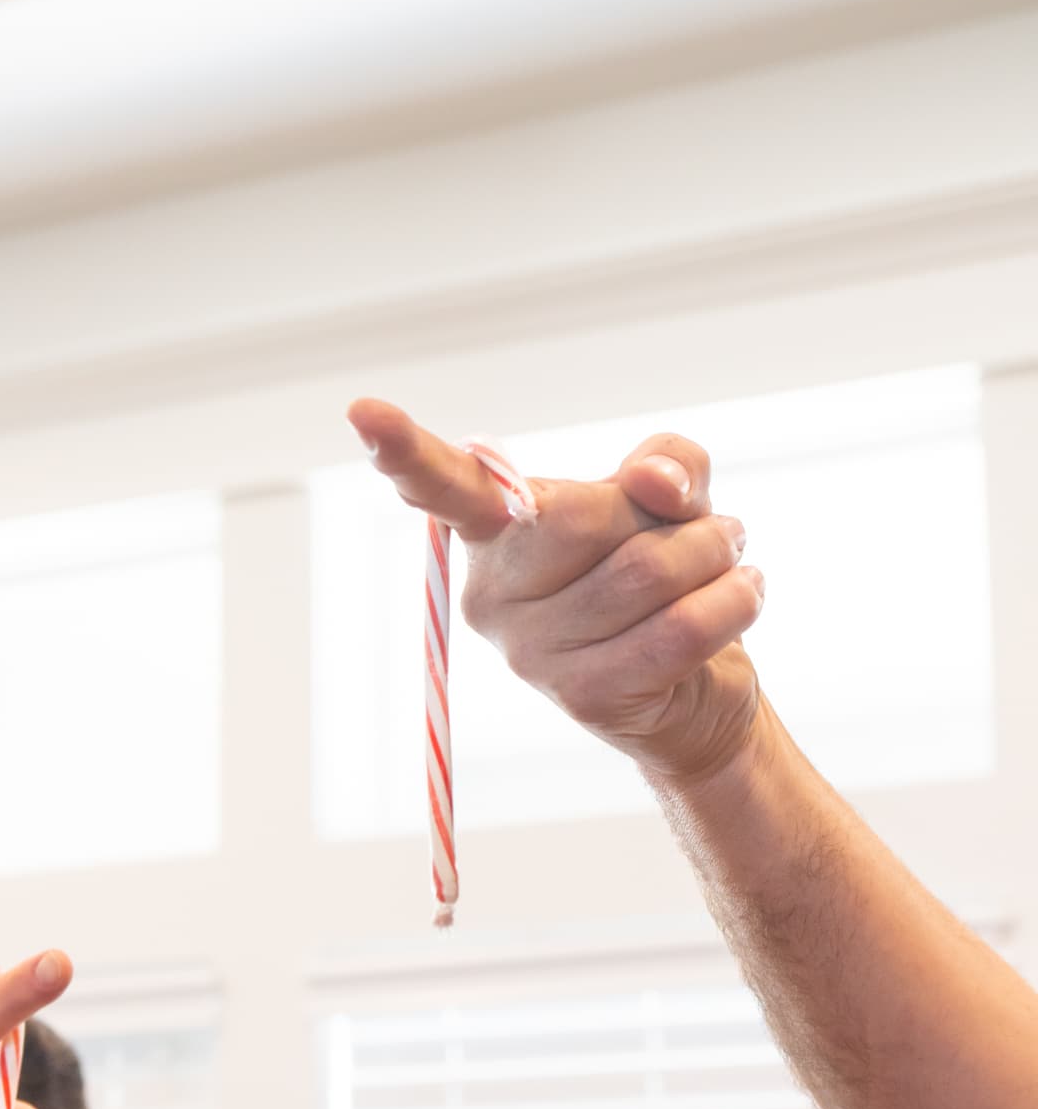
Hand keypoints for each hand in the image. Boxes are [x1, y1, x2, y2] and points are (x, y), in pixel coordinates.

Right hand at [348, 398, 765, 784]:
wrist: (695, 690)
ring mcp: (532, 654)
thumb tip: (656, 482)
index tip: (362, 412)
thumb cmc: (665, 576)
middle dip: (669, 516)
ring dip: (715, 555)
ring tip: (729, 559)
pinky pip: (676, 631)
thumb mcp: (670, 498)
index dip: (404, 451)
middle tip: (711, 527)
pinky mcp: (585, 697)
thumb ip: (665, 464)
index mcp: (494, 535)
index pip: (445, 486)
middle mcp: (492, 595)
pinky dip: (733, 601)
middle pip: (587, 517)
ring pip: (644, 573)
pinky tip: (746, 590)